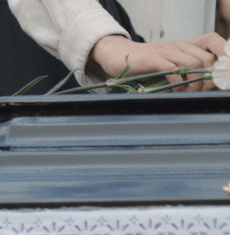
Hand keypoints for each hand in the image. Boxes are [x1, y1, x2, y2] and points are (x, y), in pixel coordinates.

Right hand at [90, 35, 219, 90]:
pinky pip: (173, 70)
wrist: (116, 55)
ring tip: (187, 94)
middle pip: (207, 58)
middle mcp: (177, 45)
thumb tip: (200, 86)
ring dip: (194, 84)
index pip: (212, 41)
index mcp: (183, 45)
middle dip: (208, 79)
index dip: (223, 52)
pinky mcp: (152, 59)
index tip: (222, 72)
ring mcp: (165, 51)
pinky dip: (177, 84)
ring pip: (194, 64)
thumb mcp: (166, 63)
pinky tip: (173, 92)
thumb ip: (182, 70)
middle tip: (200, 92)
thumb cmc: (141, 64)